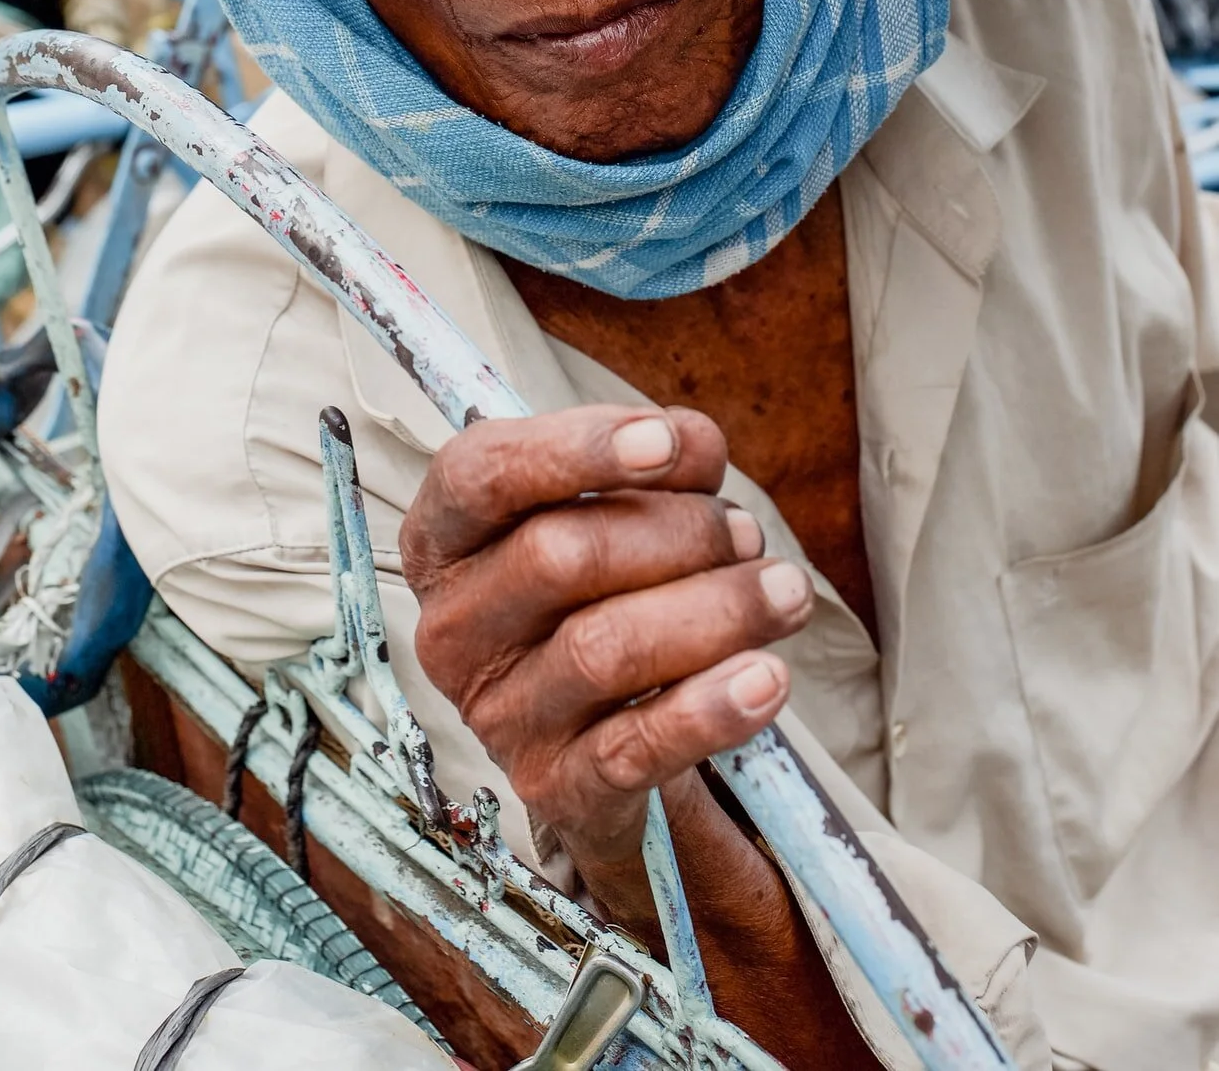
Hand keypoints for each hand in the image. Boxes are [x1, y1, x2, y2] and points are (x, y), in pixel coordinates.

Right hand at [399, 404, 878, 1065]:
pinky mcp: (555, 786)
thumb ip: (640, 461)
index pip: (482, 474)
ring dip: (715, 610)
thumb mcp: (597, 510)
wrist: (588, 734)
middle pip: (559, 556)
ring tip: (784, 590)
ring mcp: (497, 714)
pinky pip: (637, 747)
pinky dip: (711, 709)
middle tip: (745, 529)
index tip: (665, 441)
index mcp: (443, 539)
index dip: (576, 450)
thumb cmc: (594, 589)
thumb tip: (691, 446)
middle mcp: (453, 627)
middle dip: (676, 532)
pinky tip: (768, 677)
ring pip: (605, 649)